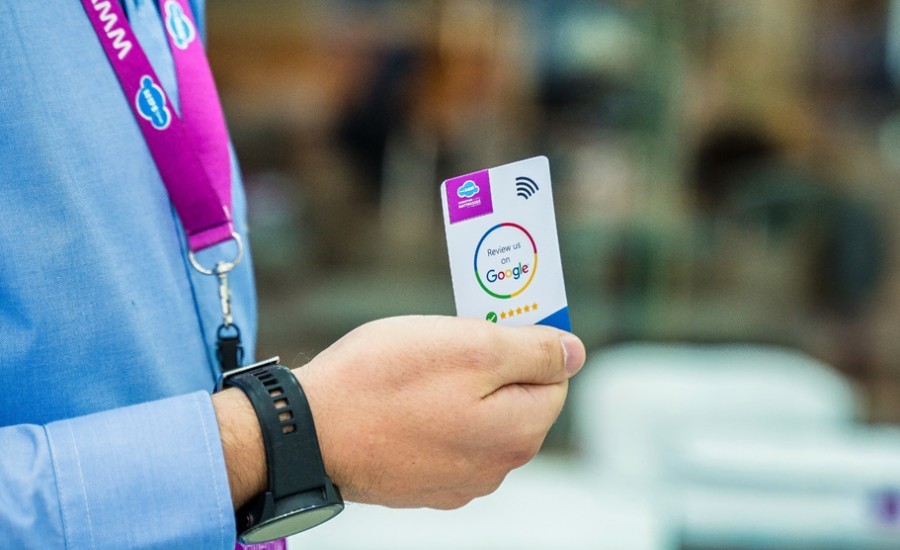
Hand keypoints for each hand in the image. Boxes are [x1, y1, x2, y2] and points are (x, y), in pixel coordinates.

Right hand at [294, 315, 584, 508]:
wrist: (304, 434)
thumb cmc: (383, 382)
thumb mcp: (471, 346)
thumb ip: (534, 350)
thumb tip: (575, 353)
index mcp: (518, 432)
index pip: (554, 377)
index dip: (527, 341)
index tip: (491, 320)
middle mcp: (496, 467)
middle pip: (516, 398)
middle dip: (492, 364)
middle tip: (447, 339)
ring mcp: (457, 482)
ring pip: (479, 417)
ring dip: (460, 389)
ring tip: (416, 368)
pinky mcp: (421, 483)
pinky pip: (445, 437)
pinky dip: (432, 414)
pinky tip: (400, 399)